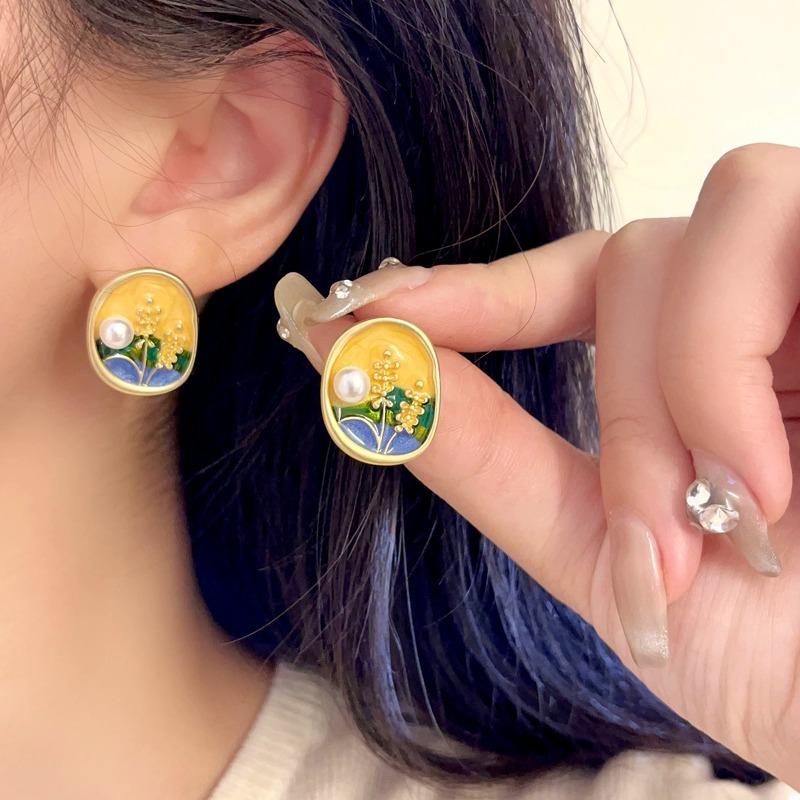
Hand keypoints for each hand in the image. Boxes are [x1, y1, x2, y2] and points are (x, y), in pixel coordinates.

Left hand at [280, 143, 799, 786]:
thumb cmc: (776, 657)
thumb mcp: (608, 566)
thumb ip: (491, 462)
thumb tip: (370, 379)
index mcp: (695, 376)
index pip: (571, 284)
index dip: (473, 291)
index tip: (365, 310)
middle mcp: (760, 316)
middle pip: (627, 267)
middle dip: (622, 414)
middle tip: (651, 546)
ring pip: (677, 240)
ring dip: (670, 389)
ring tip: (734, 514)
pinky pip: (771, 216)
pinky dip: (722, 352)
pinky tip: (773, 476)